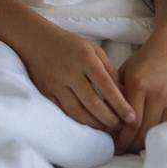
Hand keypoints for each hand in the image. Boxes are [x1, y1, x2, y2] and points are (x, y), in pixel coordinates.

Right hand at [17, 21, 136, 131]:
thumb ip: (108, 70)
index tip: (132, 118)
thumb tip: (122, 94)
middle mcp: (70, 72)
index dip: (121, 105)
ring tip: (106, 128)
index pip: (107, 86)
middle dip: (109, 119)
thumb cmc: (68, 44)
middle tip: (120, 127)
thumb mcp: (93, 49)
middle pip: (93, 103)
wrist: (34, 39)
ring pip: (78, 111)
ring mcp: (56, 84)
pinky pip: (63, 111)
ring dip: (94, 123)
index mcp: (85, 59)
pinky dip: (77, 120)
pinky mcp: (46, 91)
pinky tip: (88, 123)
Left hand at [113, 33, 166, 153]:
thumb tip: (106, 113)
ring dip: (143, 142)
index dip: (120, 136)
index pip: (128, 120)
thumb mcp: (126, 70)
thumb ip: (117, 91)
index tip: (111, 143)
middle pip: (142, 130)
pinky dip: (158, 135)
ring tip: (130, 147)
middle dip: (129, 143)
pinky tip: (148, 138)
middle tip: (118, 150)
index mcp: (138, 85)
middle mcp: (156, 95)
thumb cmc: (146, 58)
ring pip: (156, 131)